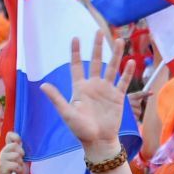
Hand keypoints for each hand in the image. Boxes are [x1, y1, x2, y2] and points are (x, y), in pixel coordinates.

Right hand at [0, 131, 24, 173]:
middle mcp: (4, 152)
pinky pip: (16, 165)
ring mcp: (2, 159)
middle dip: (22, 153)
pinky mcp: (2, 167)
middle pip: (14, 145)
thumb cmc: (19, 172)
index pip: (10, 135)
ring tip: (18, 168)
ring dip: (20, 163)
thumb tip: (25, 144)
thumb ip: (23, 151)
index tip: (20, 142)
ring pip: (16, 156)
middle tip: (21, 161)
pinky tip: (16, 172)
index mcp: (9, 148)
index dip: (16, 136)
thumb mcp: (24, 160)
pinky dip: (19, 170)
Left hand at [37, 32, 127, 150]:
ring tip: (119, 41)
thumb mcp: (66, 113)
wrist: (98, 141)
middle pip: (95, 61)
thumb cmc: (80, 130)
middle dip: (97, 47)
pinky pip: (123, 82)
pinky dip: (127, 72)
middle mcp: (93, 85)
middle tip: (99, 31)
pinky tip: (131, 62)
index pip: (76, 66)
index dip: (75, 52)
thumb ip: (57, 98)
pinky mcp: (117, 97)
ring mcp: (106, 90)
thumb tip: (42, 85)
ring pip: (112, 68)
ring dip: (115, 54)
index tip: (75, 38)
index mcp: (79, 88)